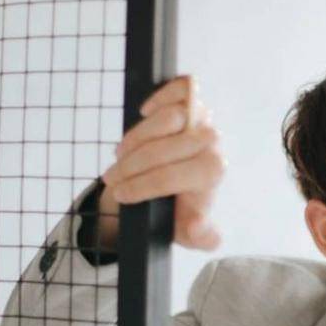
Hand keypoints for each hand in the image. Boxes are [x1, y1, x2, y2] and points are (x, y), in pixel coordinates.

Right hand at [99, 73, 225, 250]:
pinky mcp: (194, 99)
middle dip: (131, 167)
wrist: (178, 180)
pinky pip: (181, 88)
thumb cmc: (181, 207)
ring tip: (121, 156)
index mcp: (213, 173)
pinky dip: (161, 96)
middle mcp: (213, 143)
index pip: (171, 176)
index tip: (121, 195)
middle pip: (163, 148)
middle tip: (112, 179)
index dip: (140, 186)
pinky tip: (144, 113)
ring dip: (136, 139)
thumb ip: (198, 237)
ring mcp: (204, 118)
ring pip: (166, 119)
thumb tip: (199, 228)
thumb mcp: (187, 231)